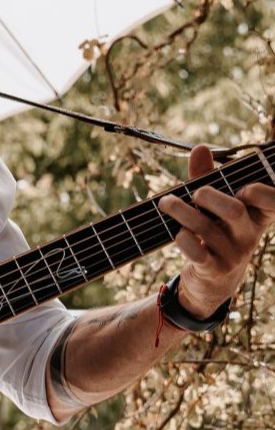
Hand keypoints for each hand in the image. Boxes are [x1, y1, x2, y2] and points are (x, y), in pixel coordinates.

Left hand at [159, 144, 274, 317]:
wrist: (213, 281)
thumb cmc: (216, 232)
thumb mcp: (214, 206)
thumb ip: (207, 177)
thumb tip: (200, 148)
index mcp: (256, 215)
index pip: (273, 202)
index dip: (262, 193)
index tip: (244, 188)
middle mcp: (249, 235)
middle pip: (234, 210)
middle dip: (210, 196)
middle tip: (194, 192)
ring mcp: (232, 254)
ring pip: (207, 228)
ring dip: (182, 212)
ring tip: (165, 203)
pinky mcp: (213, 270)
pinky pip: (197, 253)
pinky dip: (183, 239)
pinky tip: (177, 233)